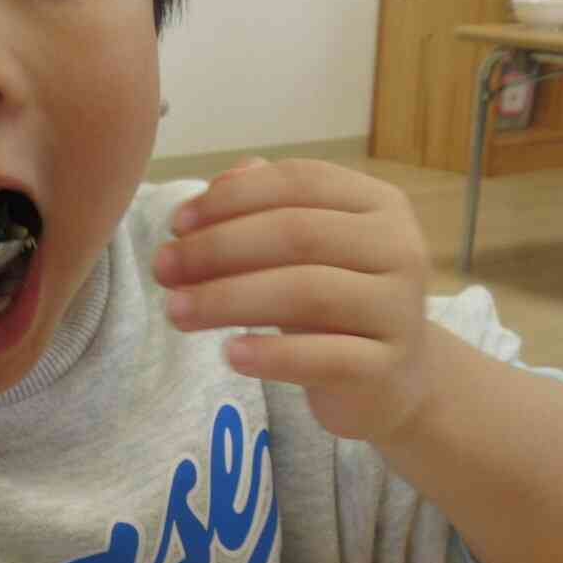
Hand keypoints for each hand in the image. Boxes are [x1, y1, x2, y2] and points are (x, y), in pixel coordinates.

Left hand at [153, 158, 432, 444]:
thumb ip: (267, 209)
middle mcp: (398, 248)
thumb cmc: (339, 306)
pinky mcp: (385, 368)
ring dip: (229, 299)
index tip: (177, 223)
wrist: (396, 381)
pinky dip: (271, 354)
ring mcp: (397, 310)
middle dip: (218, 248)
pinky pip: (323, 357)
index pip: (299, 182)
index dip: (232, 198)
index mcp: (378, 205)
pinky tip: (229, 353)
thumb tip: (219, 180)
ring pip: (307, 293)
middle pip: (298, 234)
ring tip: (177, 311)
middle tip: (163, 268)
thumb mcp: (309, 251)